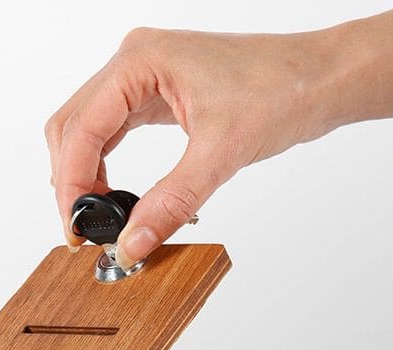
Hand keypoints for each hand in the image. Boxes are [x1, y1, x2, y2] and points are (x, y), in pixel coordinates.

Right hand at [45, 26, 339, 269]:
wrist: (322, 77)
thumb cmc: (283, 90)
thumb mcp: (220, 155)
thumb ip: (169, 203)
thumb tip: (132, 244)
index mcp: (140, 61)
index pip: (81, 129)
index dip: (72, 185)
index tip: (77, 228)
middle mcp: (134, 62)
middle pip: (70, 128)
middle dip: (71, 183)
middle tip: (83, 230)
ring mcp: (141, 76)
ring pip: (84, 131)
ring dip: (83, 176)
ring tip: (100, 219)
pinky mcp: (153, 93)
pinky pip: (108, 132)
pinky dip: (103, 167)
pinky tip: (116, 197)